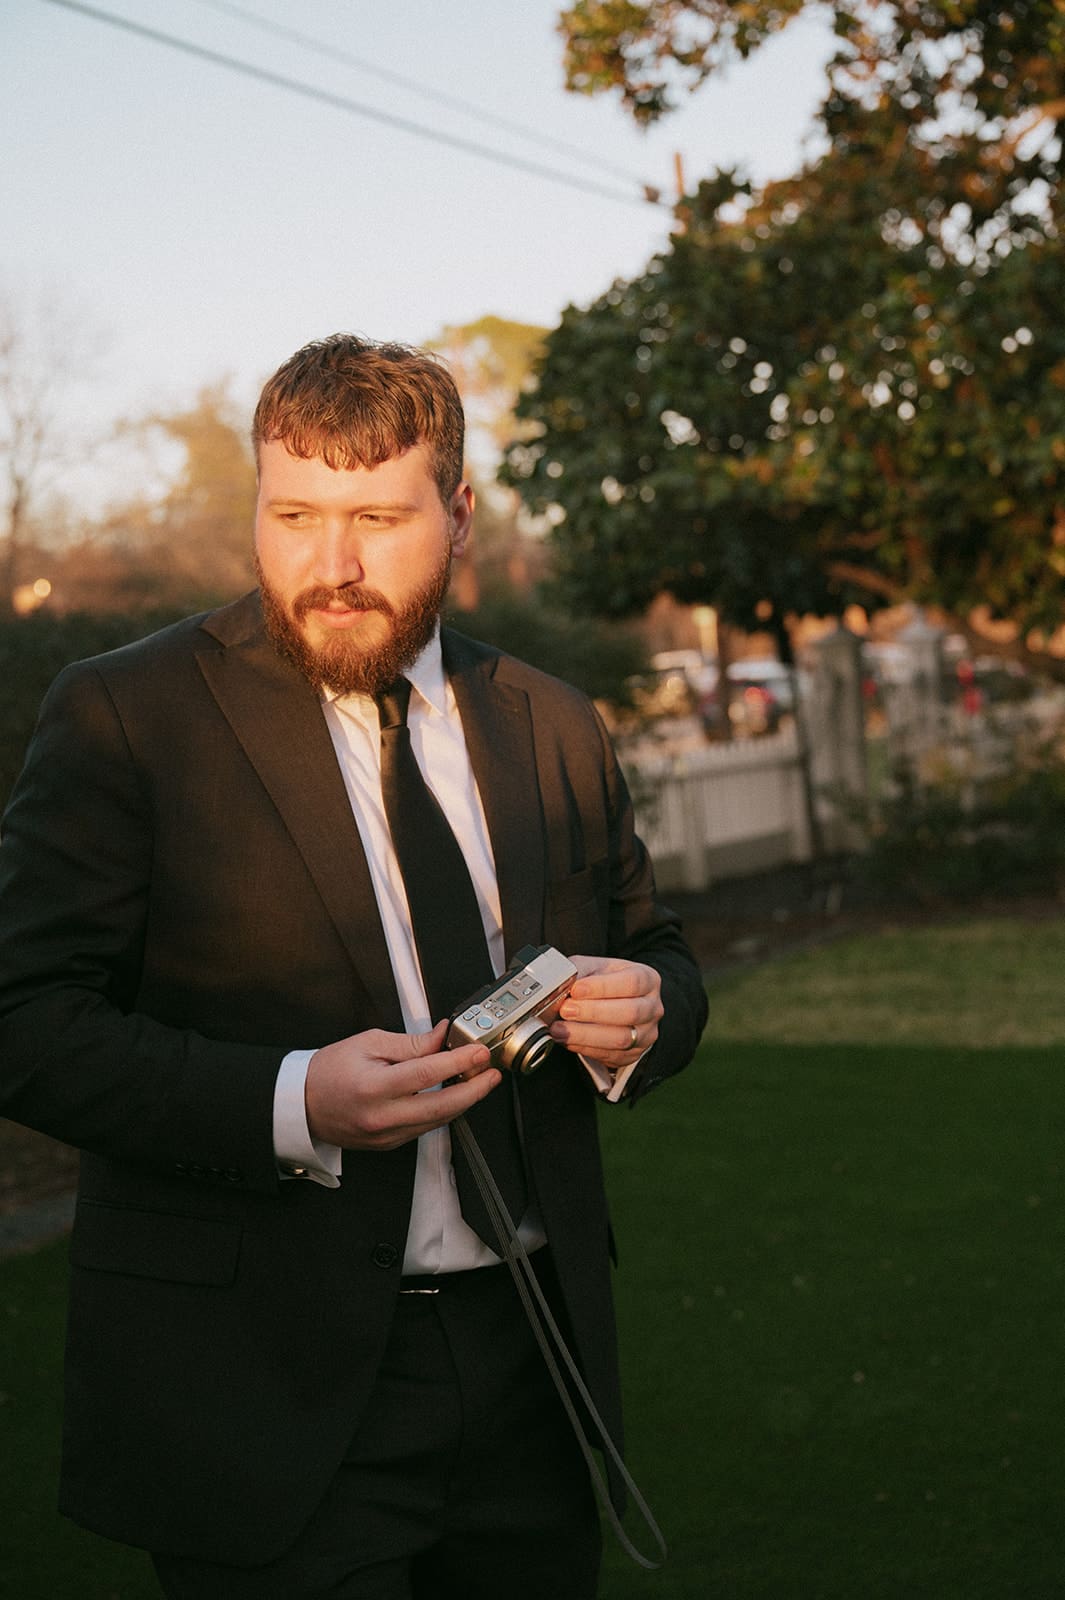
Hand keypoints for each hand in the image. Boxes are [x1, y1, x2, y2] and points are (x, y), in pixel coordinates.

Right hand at [305, 1020, 497, 1149]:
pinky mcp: (389, 1144)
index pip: (428, 1073)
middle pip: (442, 1106)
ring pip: (438, 1121)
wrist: (300, 1104)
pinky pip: (424, 1129)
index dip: (459, 1061)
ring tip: (479, 1082)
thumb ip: (409, 1043)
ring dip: (463, 1101)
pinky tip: (453, 1096)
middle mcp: (382, 1116)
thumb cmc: (328, 1070)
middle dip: (474, 1090)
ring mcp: (386, 1135)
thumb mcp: (368, 1043)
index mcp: (374, 1087)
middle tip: (492, 1074)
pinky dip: (443, 1112)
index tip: (479, 1052)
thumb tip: (442, 1036)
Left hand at [548, 955, 662, 1069]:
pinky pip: (610, 1055)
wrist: (618, 1004)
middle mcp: (652, 1008)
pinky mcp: (633, 1054)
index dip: (602, 987)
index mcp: (648, 980)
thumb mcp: (595, 968)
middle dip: (593, 1012)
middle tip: (566, 1010)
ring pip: (620, 1038)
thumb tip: (562, 982)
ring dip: (585, 1035)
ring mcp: (646, 1033)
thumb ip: (580, 971)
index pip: (631, 983)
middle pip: (629, 1012)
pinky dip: (585, 1048)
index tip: (576, 989)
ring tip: (559, 1029)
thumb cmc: (606, 983)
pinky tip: (567, 1040)